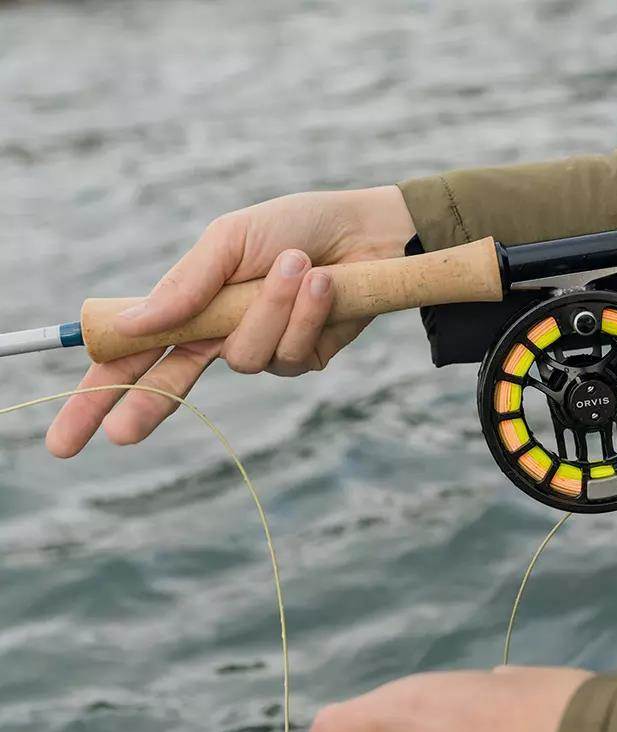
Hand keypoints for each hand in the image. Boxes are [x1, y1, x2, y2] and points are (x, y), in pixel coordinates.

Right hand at [45, 185, 415, 457]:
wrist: (366, 231)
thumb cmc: (295, 226)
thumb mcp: (230, 240)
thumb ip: (185, 286)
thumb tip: (131, 325)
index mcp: (191, 308)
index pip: (133, 356)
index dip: (99, 395)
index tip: (67, 437)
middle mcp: (221, 335)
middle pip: (169, 386)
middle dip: (143, 408)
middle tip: (120, 436)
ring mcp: (263, 349)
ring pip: (247, 357)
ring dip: (271, 307)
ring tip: (298, 263)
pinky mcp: (306, 357)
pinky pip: (293, 351)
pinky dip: (308, 312)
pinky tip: (327, 283)